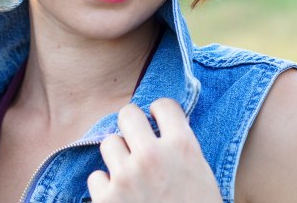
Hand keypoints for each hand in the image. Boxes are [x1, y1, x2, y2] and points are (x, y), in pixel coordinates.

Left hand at [87, 98, 222, 201]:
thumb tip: (156, 127)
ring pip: (108, 143)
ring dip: (117, 157)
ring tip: (130, 176)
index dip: (159, 113)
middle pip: (127, 114)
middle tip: (137, 142)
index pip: (163, 105)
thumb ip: (179, 148)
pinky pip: (96, 177)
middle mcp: (153, 155)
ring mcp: (127, 176)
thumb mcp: (200, 175)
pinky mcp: (106, 199)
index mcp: (183, 147)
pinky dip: (105, 188)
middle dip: (131, 126)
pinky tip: (121, 200)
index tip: (157, 122)